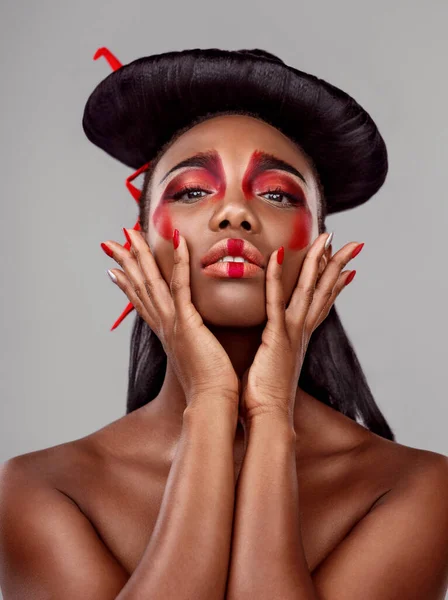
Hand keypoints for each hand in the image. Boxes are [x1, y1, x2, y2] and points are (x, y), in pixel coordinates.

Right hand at [102, 229, 239, 409]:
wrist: (212, 402)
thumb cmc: (210, 385)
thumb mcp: (197, 358)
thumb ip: (194, 344)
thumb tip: (196, 341)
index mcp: (167, 334)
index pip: (143, 304)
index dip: (128, 285)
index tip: (115, 270)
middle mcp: (164, 326)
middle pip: (140, 288)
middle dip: (126, 263)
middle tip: (112, 242)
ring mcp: (173, 323)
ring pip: (152, 282)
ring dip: (140, 256)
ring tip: (129, 234)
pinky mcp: (187, 322)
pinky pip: (180, 285)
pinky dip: (179, 262)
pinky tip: (177, 241)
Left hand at [238, 233, 362, 425]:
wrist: (269, 418)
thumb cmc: (266, 396)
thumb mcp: (274, 364)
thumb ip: (277, 350)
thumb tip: (275, 345)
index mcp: (301, 337)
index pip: (322, 304)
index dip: (336, 283)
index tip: (348, 267)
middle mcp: (302, 332)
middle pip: (324, 292)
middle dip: (339, 265)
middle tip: (354, 243)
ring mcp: (292, 334)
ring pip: (309, 291)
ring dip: (319, 263)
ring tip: (327, 239)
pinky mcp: (276, 338)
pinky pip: (276, 303)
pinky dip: (277, 279)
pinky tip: (276, 257)